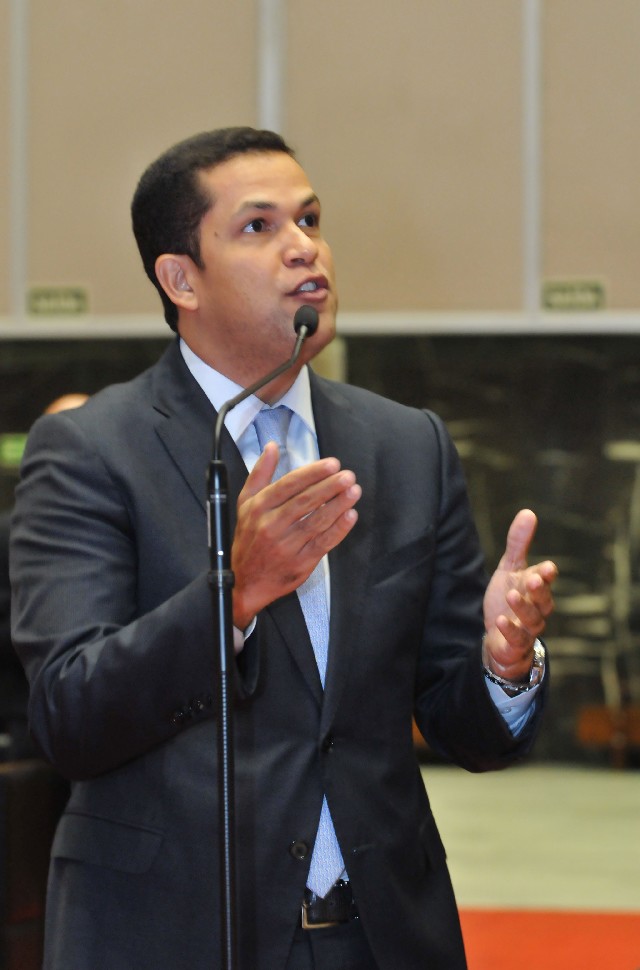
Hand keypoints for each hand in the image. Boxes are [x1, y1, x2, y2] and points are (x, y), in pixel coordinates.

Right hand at [231, 443, 360, 628]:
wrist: (246, 581)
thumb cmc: (248, 539)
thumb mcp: (245, 503)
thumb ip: (259, 474)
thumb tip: (271, 447)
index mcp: (259, 507)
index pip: (289, 485)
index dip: (312, 473)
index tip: (332, 464)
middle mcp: (271, 525)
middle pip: (304, 502)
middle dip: (329, 487)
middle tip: (348, 475)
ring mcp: (287, 545)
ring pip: (316, 522)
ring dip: (337, 505)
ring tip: (354, 491)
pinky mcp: (300, 562)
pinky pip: (323, 543)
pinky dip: (338, 529)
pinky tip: (350, 516)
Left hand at [483, 509, 556, 681]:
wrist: (498, 635)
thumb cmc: (508, 597)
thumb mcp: (510, 568)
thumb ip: (518, 543)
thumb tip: (528, 512)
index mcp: (536, 588)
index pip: (545, 579)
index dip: (546, 574)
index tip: (547, 567)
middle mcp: (537, 608)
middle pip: (544, 600)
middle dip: (540, 590)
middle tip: (534, 578)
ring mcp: (528, 628)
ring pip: (532, 620)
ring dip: (523, 607)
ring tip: (511, 595)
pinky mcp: (516, 644)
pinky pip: (516, 639)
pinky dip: (510, 630)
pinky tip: (500, 620)